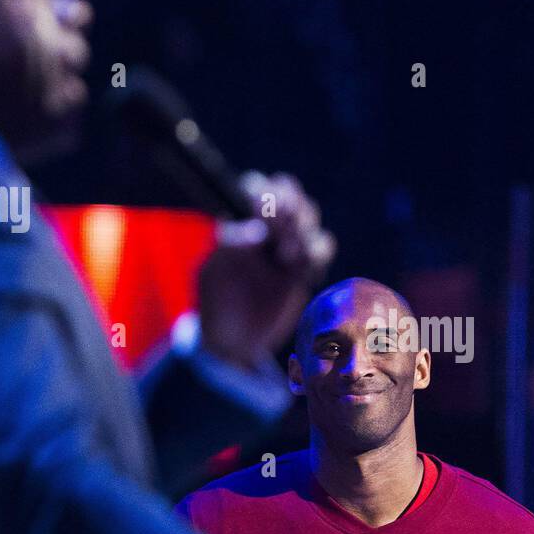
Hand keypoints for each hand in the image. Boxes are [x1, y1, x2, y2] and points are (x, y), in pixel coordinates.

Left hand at [194, 171, 335, 369]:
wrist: (235, 343)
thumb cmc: (216, 303)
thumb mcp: (212, 275)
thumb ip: (230, 249)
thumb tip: (255, 231)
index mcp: (239, 221)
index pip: (255, 190)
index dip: (264, 192)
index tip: (263, 207)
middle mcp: (266, 228)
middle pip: (290, 197)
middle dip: (291, 205)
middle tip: (284, 221)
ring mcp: (287, 247)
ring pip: (309, 219)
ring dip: (304, 230)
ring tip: (286, 255)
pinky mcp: (304, 268)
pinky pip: (321, 248)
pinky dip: (318, 252)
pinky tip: (304, 269)